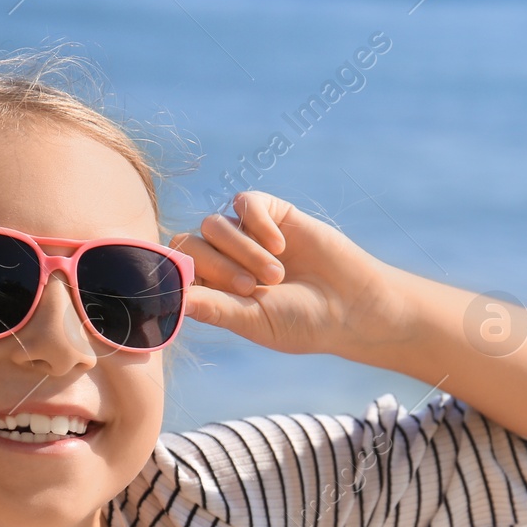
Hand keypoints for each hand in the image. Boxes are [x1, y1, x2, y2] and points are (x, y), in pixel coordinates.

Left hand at [169, 191, 413, 357]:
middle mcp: (224, 259)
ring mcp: (246, 234)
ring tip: (276, 275)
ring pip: (216, 224)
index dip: (182, 275)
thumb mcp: (254, 321)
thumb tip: (174, 299)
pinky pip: (245, 202)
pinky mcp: (271, 214)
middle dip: (216, 265)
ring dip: (244, 250)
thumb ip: (214, 308)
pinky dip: (258, 221)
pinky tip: (280, 245)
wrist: (352, 305)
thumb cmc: (302, 323)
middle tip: (250, 287)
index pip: (176, 269)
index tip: (199, 290)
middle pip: (190, 242)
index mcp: (212, 289)